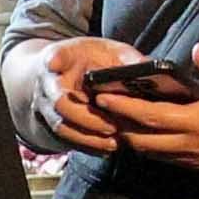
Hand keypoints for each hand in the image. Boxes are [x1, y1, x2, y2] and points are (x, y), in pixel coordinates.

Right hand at [38, 35, 137, 152]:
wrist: (64, 76)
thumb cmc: (90, 60)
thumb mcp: (109, 51)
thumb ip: (127, 59)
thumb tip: (150, 68)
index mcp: (63, 57)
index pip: (56, 56)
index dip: (55, 60)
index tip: (54, 63)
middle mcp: (50, 83)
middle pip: (60, 101)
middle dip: (86, 117)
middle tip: (111, 126)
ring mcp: (48, 106)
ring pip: (62, 126)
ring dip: (88, 137)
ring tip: (115, 142)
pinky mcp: (54, 125)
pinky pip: (67, 140)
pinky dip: (88, 145)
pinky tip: (108, 147)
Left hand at [97, 42, 198, 171]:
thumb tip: (196, 49)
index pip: (152, 117)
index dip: (124, 109)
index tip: (104, 97)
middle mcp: (195, 145)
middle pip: (143, 141)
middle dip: (119, 126)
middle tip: (100, 110)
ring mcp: (198, 158)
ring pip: (153, 154)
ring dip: (132, 138)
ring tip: (115, 119)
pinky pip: (167, 159)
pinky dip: (150, 147)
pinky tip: (143, 132)